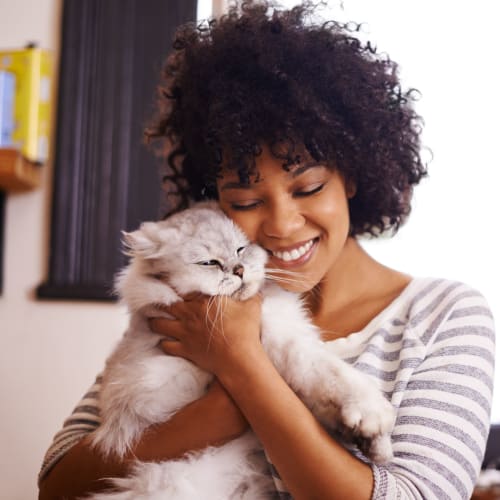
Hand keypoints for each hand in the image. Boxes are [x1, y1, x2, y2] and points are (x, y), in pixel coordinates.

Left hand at [148, 293, 262, 375]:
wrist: (239, 357)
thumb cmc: (245, 330)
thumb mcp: (252, 306)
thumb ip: (251, 294)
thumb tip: (255, 285)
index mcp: (203, 300)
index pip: (184, 288)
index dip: (177, 286)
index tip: (172, 283)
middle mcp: (189, 314)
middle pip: (167, 305)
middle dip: (161, 303)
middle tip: (158, 301)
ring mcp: (185, 332)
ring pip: (159, 324)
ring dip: (155, 322)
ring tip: (153, 319)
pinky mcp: (185, 349)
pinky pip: (166, 345)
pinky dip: (163, 343)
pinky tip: (164, 341)